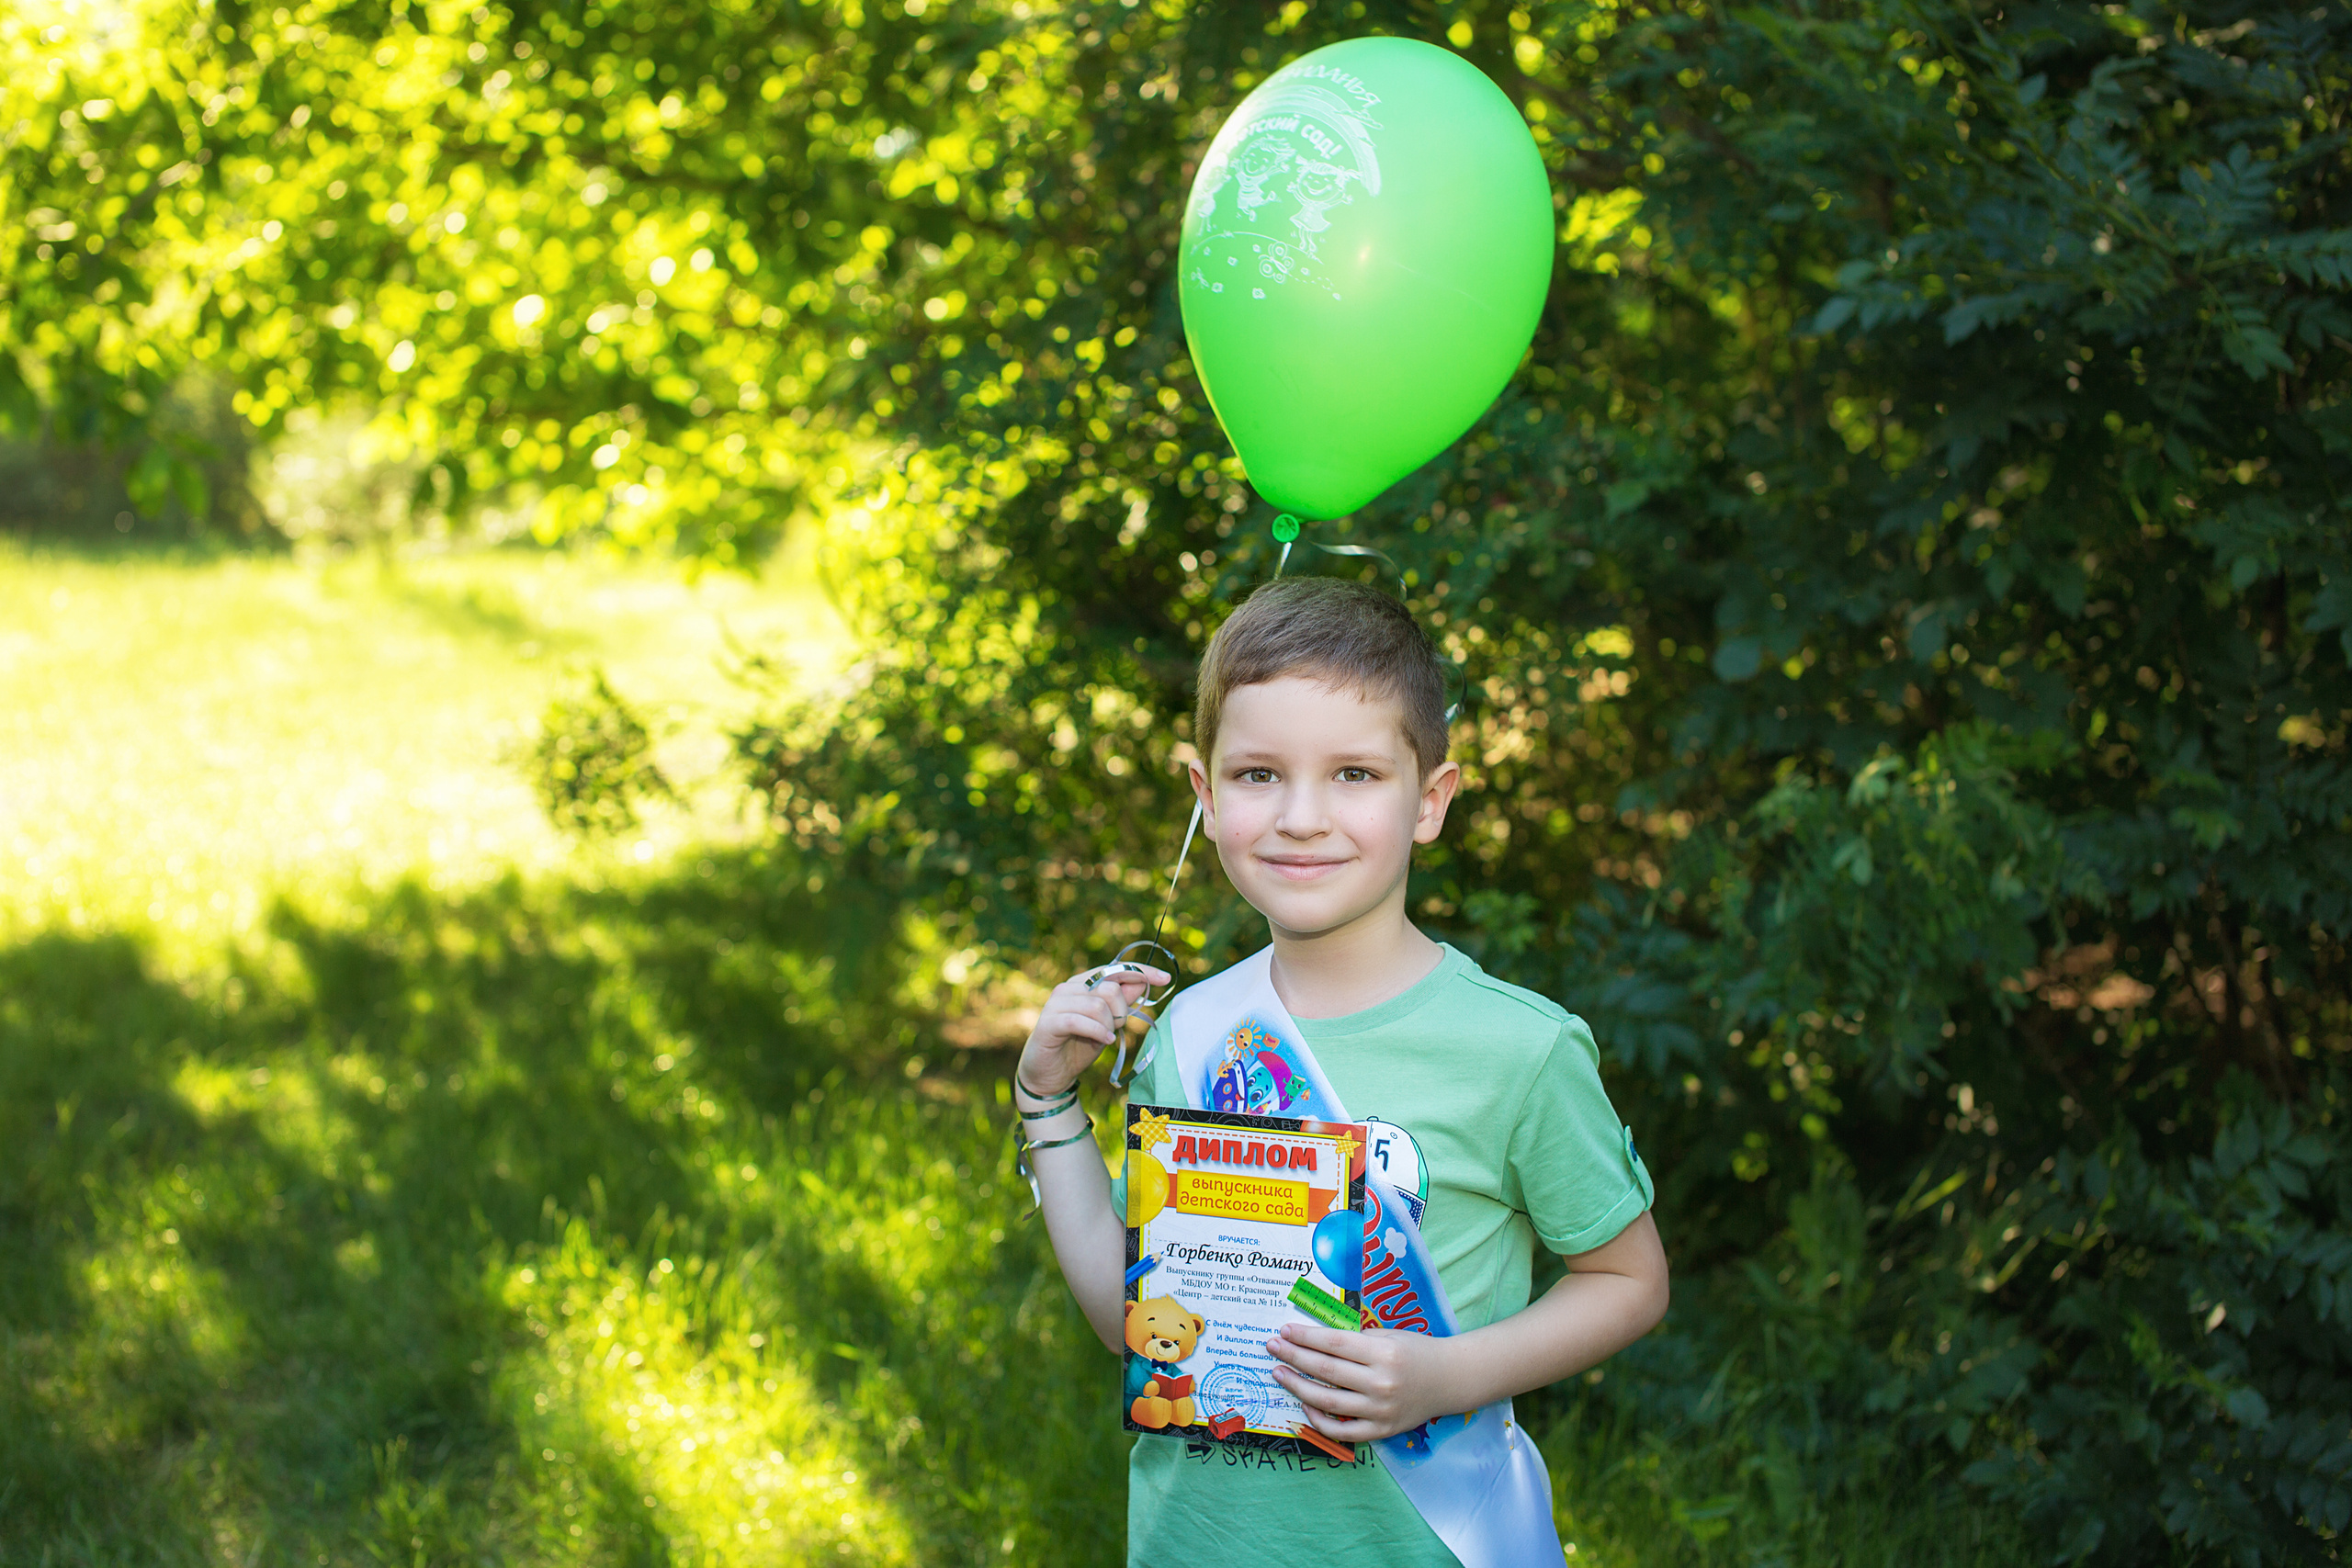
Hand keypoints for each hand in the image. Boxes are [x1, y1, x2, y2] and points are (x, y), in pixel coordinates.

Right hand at [1016, 963, 1168, 1099]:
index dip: (1142, 972)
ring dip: (1108, 1026)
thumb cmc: (1079, 1045)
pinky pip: (1081, 1021)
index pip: (1116, 969)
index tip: (1166, 978)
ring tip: (1104, 1038)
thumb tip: (1143, 981)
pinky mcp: (1049, 1022)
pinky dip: (1097, 1032)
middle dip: (1121, 1012)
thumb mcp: (1108, 1023)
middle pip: (1110, 988)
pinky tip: (1103, 1040)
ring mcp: (1056, 1003)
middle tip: (1114, 1029)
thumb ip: (1122, 1002)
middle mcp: (1069, 987)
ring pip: (1098, 1005)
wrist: (1051, 1073)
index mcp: (1083, 983)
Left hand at [1265, 1321, 1460, 1441]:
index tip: (1284, 1330)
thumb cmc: (1416, 1351)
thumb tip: (1312, 1338)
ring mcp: (1380, 1410)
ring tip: (1279, 1373)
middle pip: (1325, 1370)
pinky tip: (1305, 1403)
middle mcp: (1380, 1383)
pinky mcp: (1381, 1430)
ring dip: (1297, 1386)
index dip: (1305, 1337)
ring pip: (1328, 1401)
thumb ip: (1354, 1340)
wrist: (1450, 1380)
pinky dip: (1319, 1419)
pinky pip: (1342, 1430)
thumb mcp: (1388, 1335)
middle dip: (1293, 1356)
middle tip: (1272, 1347)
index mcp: (1383, 1353)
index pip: (1333, 1344)